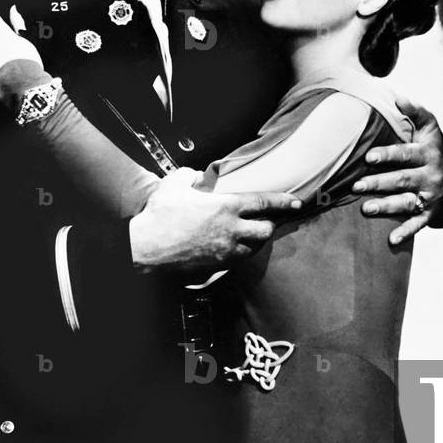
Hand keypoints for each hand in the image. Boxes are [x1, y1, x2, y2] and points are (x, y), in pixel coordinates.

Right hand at [129, 168, 301, 272]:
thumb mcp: (173, 185)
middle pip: (266, 230)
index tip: (297, 202)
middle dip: (270, 224)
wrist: (145, 251)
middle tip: (267, 220)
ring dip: (256, 241)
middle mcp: (232, 230)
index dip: (283, 201)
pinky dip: (241, 253)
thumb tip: (197, 176)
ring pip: (255, 248)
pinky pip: (239, 261)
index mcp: (226, 207)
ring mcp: (226, 251)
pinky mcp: (218, 267)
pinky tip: (233, 248)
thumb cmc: (159, 217)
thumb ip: (190, 176)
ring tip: (251, 234)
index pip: (264, 202)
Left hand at [351, 95, 442, 245]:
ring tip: (366, 209)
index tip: (369, 158)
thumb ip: (414, 112)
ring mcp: (430, 196)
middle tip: (357, 186)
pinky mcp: (430, 214)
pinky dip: (406, 232)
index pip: (405, 154)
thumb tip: (397, 97)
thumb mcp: (429, 128)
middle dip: (379, 183)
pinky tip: (391, 240)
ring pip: (407, 202)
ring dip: (387, 206)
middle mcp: (430, 175)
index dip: (388, 155)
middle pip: (402, 180)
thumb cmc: (434, 148)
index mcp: (427, 153)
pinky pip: (418, 224)